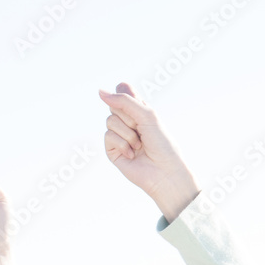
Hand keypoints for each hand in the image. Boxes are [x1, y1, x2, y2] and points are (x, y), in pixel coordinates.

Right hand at [100, 83, 199, 220]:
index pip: (123, 92)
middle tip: (142, 131)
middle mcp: (127, 122)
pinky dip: (123, 144)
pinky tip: (133, 154)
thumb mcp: (147, 115)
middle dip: (130, 118)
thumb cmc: (162, 144)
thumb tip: (99, 92)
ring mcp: (119, 136)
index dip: (126, 98)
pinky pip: (108, 136)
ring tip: (140, 146)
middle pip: (114, 106)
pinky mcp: (113, 150)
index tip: (138, 108)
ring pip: (110, 121)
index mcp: (139, 112)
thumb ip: (125, 101)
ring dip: (128, 133)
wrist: (165, 172)